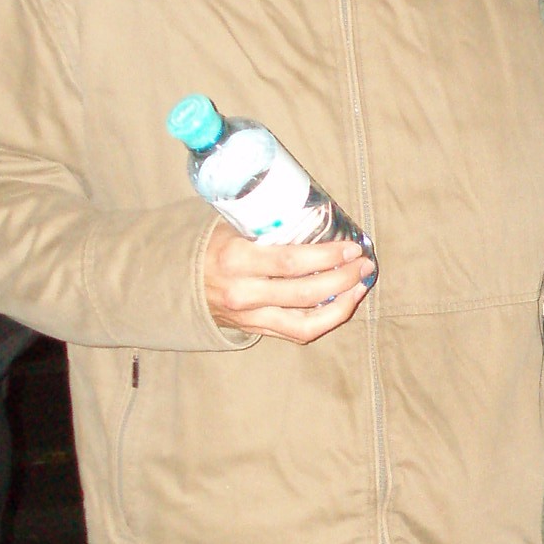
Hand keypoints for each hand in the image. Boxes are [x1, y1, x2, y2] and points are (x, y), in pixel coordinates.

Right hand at [204, 226, 374, 345]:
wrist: (179, 282)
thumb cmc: (213, 245)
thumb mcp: (232, 226)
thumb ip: (267, 223)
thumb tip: (316, 211)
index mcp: (236, 259)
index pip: (290, 261)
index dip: (327, 257)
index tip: (352, 247)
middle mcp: (243, 293)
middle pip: (304, 293)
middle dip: (342, 279)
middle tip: (364, 263)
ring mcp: (250, 317)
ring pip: (305, 323)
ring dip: (341, 305)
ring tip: (360, 285)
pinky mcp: (256, 330)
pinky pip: (298, 332)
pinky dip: (326, 320)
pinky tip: (343, 303)